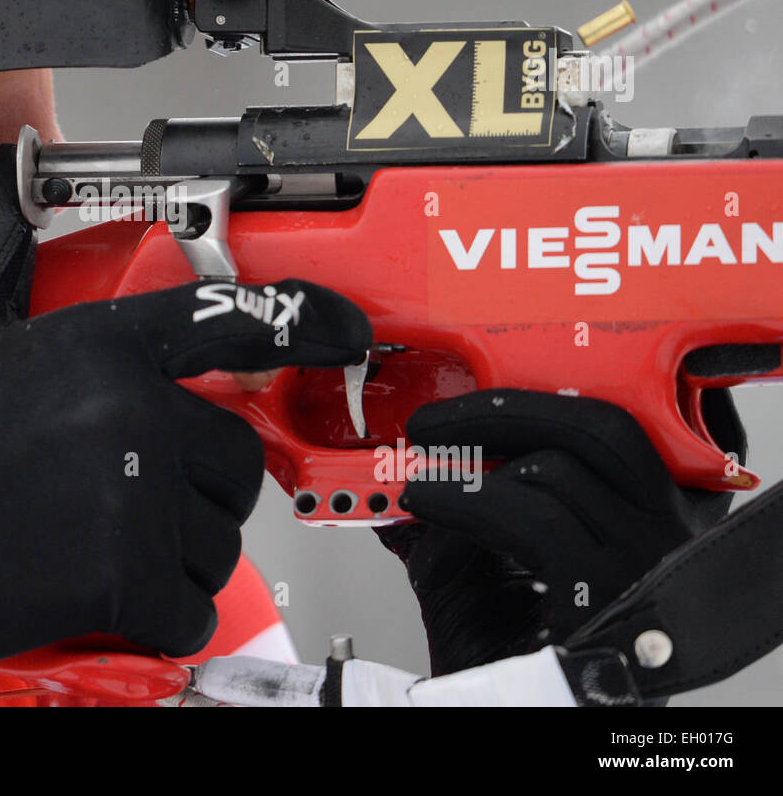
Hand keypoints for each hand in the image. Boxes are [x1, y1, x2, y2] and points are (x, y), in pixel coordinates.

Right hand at [0, 146, 372, 683]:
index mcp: (101, 344)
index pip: (228, 319)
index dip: (302, 321)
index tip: (343, 333)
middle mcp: (131, 407)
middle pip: (234, 456)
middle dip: (194, 486)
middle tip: (128, 497)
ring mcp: (135, 491)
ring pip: (219, 537)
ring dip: (173, 552)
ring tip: (98, 542)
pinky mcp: (125, 573)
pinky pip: (191, 606)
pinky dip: (157, 614)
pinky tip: (101, 593)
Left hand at [378, 389, 744, 675]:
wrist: (528, 718)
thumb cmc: (523, 646)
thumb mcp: (495, 558)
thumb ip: (468, 504)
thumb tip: (418, 453)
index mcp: (665, 510)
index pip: (651, 421)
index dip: (593, 389)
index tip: (518, 375)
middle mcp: (676, 532)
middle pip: (602, 430)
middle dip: (504, 408)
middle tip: (435, 419)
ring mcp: (650, 564)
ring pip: (563, 467)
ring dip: (472, 457)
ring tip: (420, 470)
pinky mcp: (614, 595)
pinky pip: (534, 518)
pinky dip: (466, 499)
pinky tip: (427, 502)